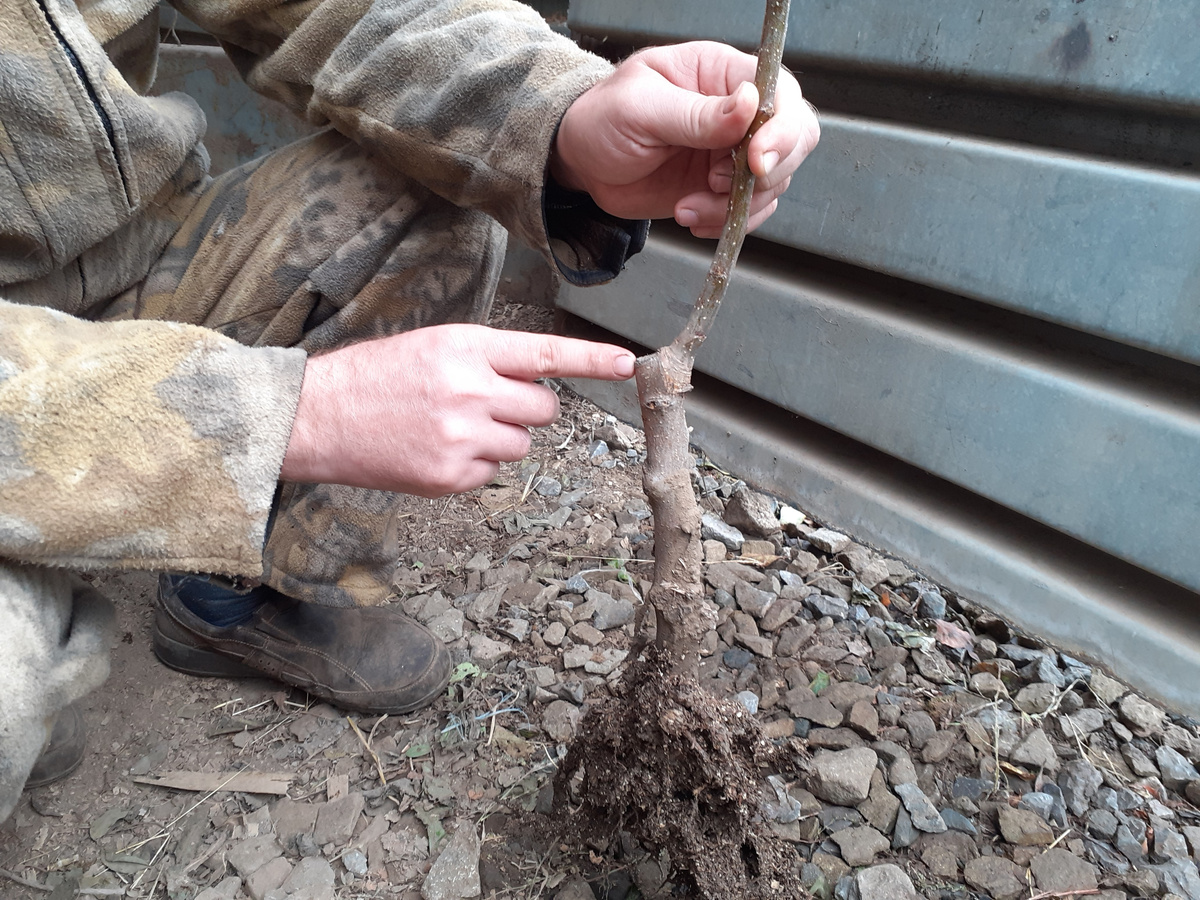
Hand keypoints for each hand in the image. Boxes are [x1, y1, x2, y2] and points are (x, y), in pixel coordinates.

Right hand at [280, 325, 634, 496]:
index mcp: (466, 347)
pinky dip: (471, 467)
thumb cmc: (376, 378)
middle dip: (523, 410)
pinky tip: (433, 452)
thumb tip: (533, 386)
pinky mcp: (449, 476)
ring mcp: (461, 436)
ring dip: (498, 440)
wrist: (317, 418)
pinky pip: (490, 474)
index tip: (628, 365)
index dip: (592, 361)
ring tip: (449, 428)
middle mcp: (470, 389)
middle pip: (543, 409)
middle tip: (482, 406)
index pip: (545, 353)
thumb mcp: (433, 347)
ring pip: (521, 445)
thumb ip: (487, 361)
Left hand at [552, 41, 819, 238]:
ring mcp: (732, 153)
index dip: (782, 128)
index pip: (781, 93)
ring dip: (735, 205)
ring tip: (687, 206)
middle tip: (717, 186)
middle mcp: (738, 113)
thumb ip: (695, 113)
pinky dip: (725, 222)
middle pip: (794, 139)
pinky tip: (689, 216)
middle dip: (766, 174)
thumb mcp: (640, 108)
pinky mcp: (721, 188)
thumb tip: (750, 104)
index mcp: (722, 74)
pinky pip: (748, 210)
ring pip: (773, 183)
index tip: (755, 160)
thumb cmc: (602, 117)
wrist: (582, 161)